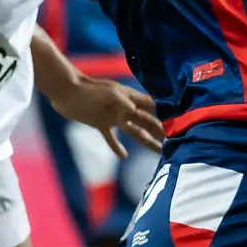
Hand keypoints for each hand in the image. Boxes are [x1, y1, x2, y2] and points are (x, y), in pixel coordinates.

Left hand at [47, 74, 163, 156]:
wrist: (66, 90)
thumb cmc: (90, 92)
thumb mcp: (113, 98)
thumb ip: (130, 108)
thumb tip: (147, 116)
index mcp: (131, 98)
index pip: (154, 108)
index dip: (167, 116)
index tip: (181, 126)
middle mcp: (125, 107)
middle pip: (147, 121)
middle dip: (161, 131)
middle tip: (174, 143)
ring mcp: (113, 115)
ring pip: (134, 130)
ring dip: (147, 140)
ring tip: (159, 150)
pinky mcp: (100, 122)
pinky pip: (111, 137)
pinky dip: (117, 145)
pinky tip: (123, 155)